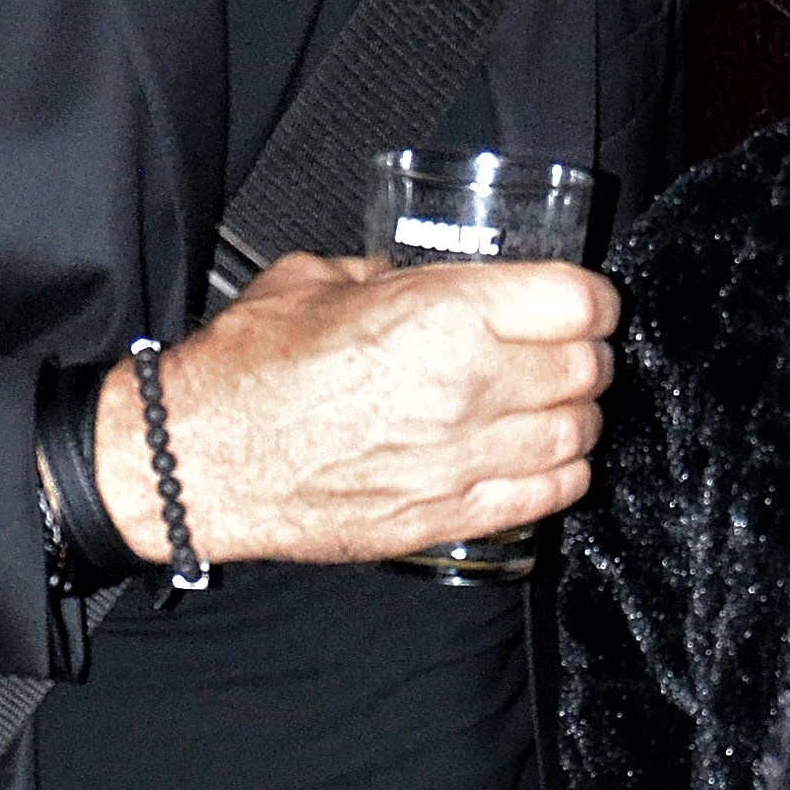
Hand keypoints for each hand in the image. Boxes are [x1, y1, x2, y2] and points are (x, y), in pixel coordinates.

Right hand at [91, 252, 616, 568]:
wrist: (199, 460)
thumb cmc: (245, 369)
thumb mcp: (319, 279)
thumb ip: (392, 274)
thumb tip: (425, 272)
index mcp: (443, 312)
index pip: (578, 301)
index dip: (589, 298)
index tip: (580, 301)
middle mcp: (467, 385)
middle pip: (586, 368)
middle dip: (584, 354)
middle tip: (563, 350)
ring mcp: (463, 459)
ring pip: (578, 435)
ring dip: (576, 416)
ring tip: (552, 405)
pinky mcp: (449, 516)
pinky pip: (548, 495)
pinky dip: (559, 474)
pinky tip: (541, 458)